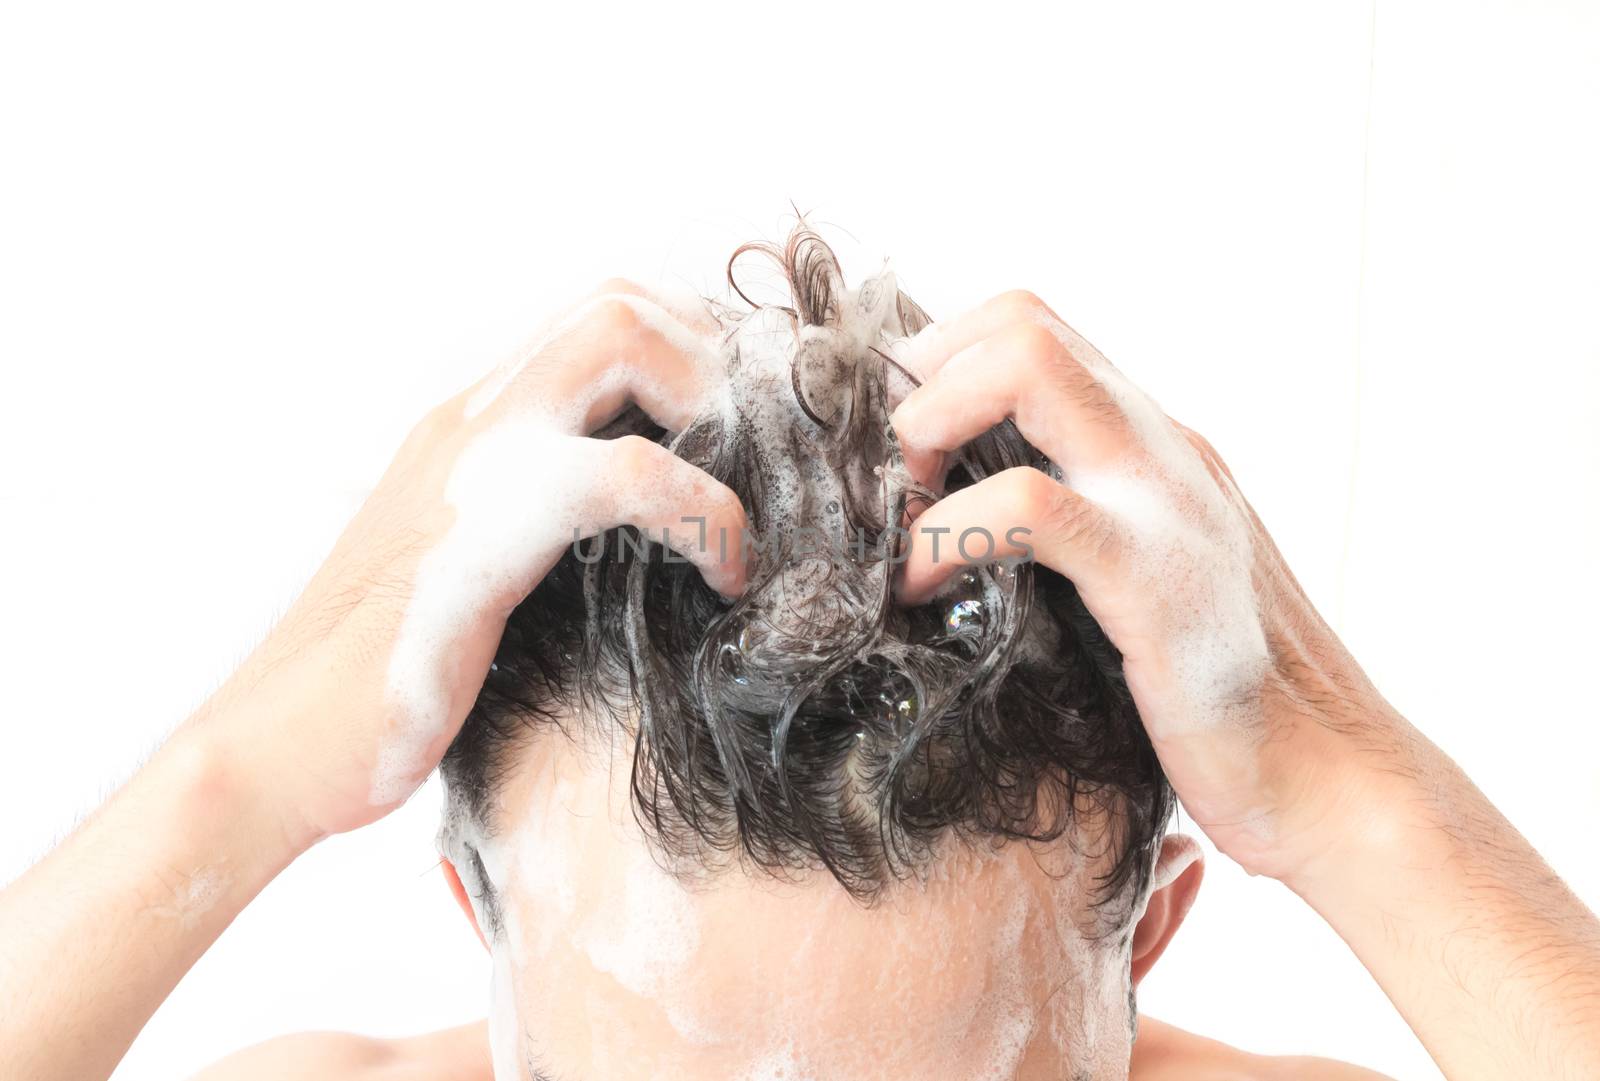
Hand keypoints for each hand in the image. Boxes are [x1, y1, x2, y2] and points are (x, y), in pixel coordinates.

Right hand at [183, 280, 746, 841]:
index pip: (596, 315)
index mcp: (473, 427)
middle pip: (618, 295)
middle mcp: (472, 419)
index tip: (741, 434)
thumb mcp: (477, 577)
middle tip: (750, 458)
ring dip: (710, 403)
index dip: (690, 351)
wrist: (275, 749)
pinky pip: (631, 472)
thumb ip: (544, 531)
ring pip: (620, 335)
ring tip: (741, 499)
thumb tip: (646, 547)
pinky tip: (724, 577)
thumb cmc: (382, 681)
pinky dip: (706, 514)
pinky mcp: (486, 533)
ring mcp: (474, 462)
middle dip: (713, 359)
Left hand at [889, 290, 1404, 883]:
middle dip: (924, 380)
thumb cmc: (1220, 699)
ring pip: (1024, 365)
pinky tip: (919, 588)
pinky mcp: (1151, 576)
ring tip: (905, 524)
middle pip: (1020, 319)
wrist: (1332, 782)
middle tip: (899, 482)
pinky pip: (1024, 504)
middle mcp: (1161, 446)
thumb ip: (1078, 526)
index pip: (1031, 328)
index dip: (940, 366)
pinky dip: (944, 533)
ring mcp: (1163, 500)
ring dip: (927, 425)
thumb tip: (966, 517)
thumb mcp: (1142, 580)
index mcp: (1153, 444)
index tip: (899, 452)